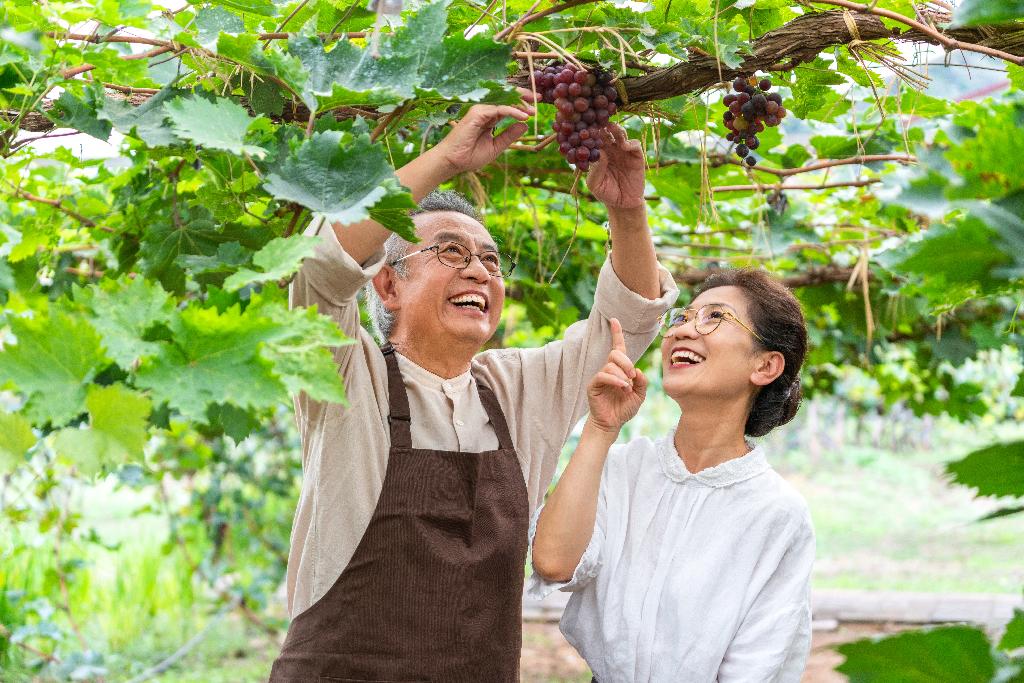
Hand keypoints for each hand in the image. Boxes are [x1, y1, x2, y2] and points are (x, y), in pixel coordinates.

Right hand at [431, 89, 536, 176]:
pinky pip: (499, 109)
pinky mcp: (477, 113)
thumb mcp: (496, 146)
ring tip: (532, 110)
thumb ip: (509, 136)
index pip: (507, 105)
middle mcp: (484, 111)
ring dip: (520, 103)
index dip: (521, 103)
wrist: (453, 162)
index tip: (535, 107)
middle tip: (539, 97)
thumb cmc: (469, 156)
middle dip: (523, 96)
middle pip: (506, 97)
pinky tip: (523, 116)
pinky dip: (512, 111)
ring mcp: (480, 110)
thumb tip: (524, 125)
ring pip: (503, 101)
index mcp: (488, 117)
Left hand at [586, 124, 645, 209]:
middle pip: (606, 133)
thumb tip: (599, 153)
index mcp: (598, 153)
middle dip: (603, 126)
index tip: (585, 129)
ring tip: (611, 127)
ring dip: (616, 129)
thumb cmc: (606, 193)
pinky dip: (629, 142)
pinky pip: (634, 145)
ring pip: (620, 135)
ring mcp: (623, 151)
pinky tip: (623, 146)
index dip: (590, 133)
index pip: (593, 139)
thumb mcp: (595, 184)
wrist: (623, 204)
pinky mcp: (636, 156)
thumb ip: (596, 170)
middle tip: (598, 121)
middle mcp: (610, 149)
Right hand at [587, 318, 646, 433]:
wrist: (612, 424)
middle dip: (626, 363)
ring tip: (626, 388)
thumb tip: (637, 370)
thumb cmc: (624, 409)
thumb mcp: (640, 395)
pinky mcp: (593, 385)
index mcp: (620, 370)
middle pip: (615, 354)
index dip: (616, 334)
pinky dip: (615, 380)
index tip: (615, 320)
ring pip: (610, 365)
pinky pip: (603, 375)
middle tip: (632, 377)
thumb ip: (642, 381)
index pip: (618, 348)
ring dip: (622, 375)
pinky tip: (622, 388)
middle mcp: (609, 370)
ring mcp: (600, 377)